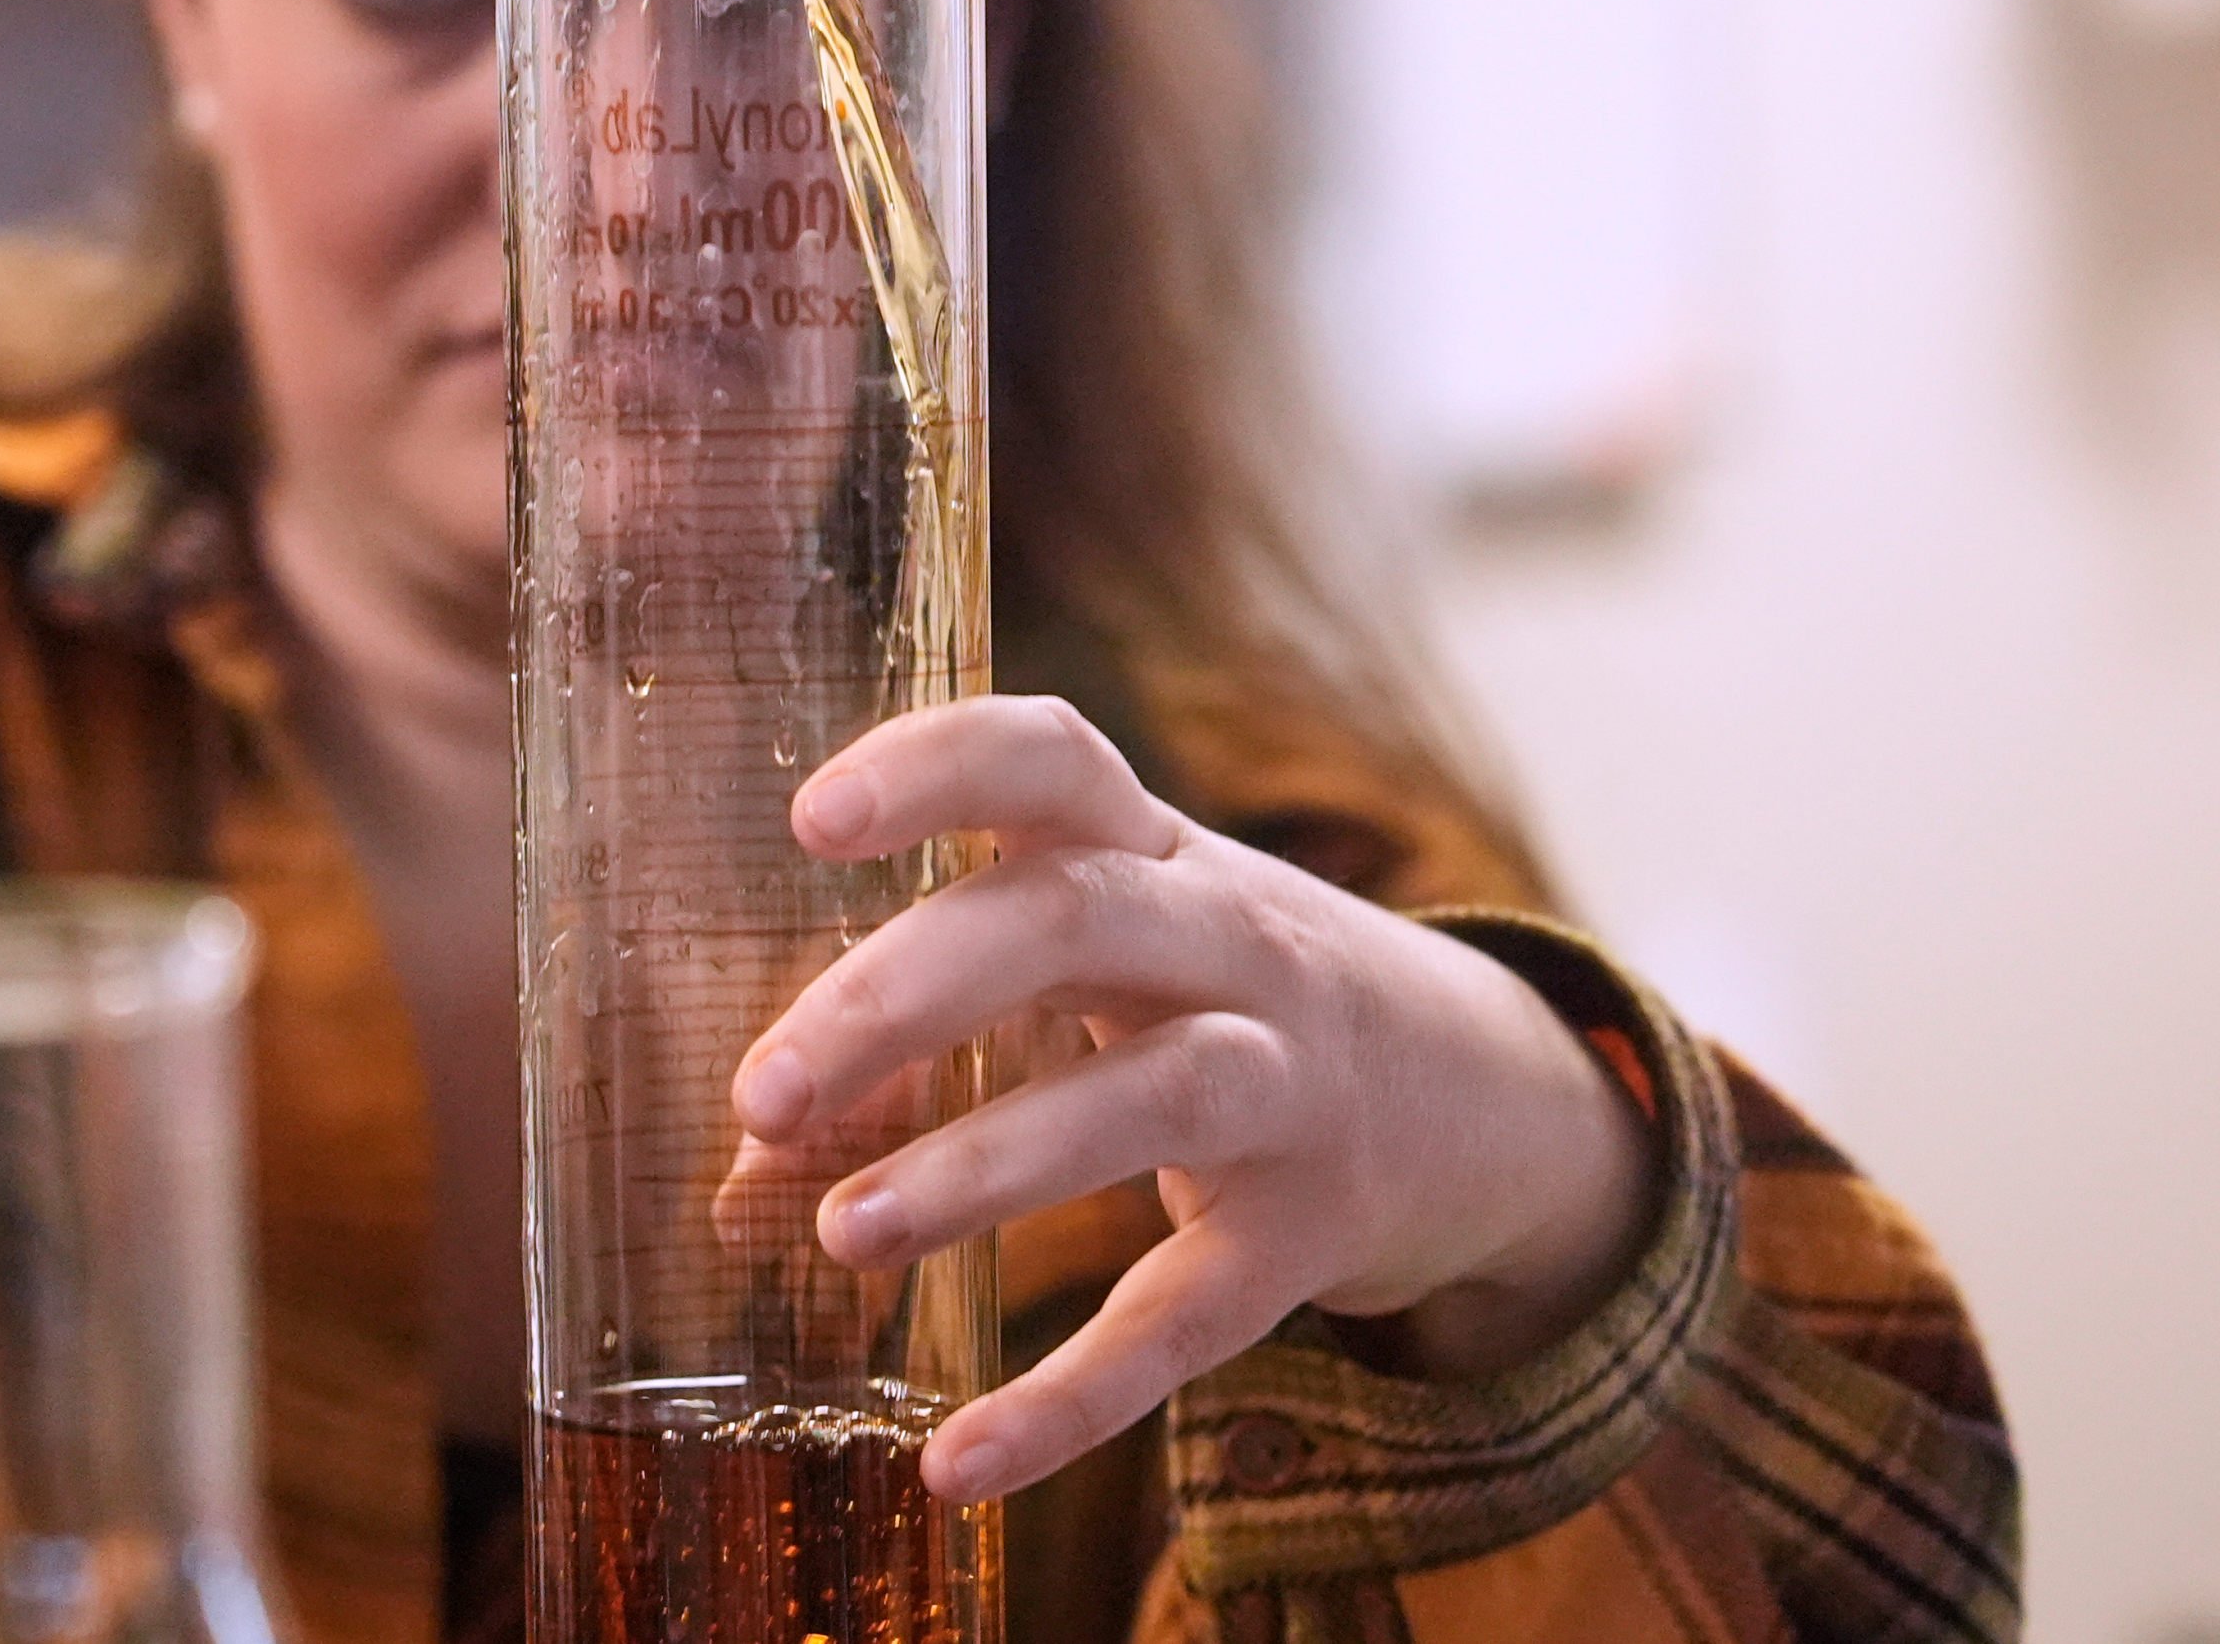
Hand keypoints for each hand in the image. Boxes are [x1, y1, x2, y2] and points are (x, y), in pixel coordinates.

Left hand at [728, 696, 1657, 1504]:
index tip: (809, 818)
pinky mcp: (1310, 1235)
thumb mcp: (1095, 970)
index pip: (1048, 756)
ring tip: (840, 1233)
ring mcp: (1285, 1083)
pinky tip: (956, 1462)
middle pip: (1067, 921)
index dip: (934, 769)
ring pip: (1143, 1098)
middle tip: (759, 1093)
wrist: (1485, 1094)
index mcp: (1148, 847)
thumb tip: (734, 1187)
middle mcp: (1228, 940)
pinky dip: (1071, 1395)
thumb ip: (914, 1046)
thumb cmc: (1210, 996)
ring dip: (982, 1165)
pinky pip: (1188, 1317)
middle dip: (902, 997)